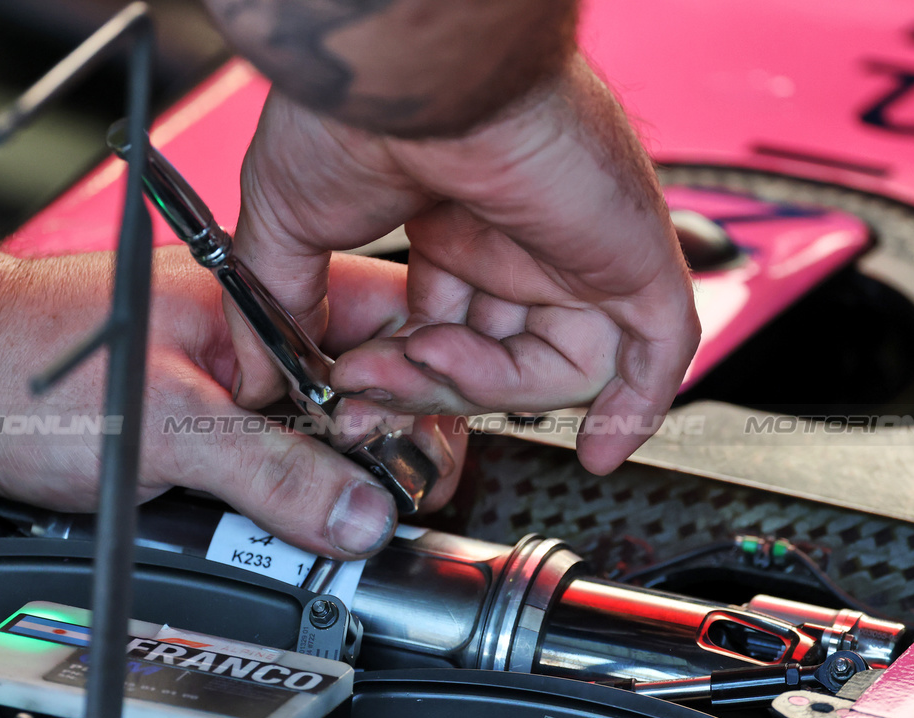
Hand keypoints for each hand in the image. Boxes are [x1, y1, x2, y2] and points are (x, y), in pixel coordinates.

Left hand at [0, 238, 462, 557]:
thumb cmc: (23, 370)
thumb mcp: (165, 424)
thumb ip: (272, 472)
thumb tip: (363, 516)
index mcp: (265, 297)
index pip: (392, 326)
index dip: (422, 389)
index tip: (416, 454)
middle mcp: (260, 336)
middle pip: (370, 388)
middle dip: (386, 448)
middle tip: (380, 501)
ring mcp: (236, 383)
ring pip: (325, 434)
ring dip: (336, 482)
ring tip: (334, 520)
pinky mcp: (209, 427)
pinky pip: (276, 464)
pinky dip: (289, 499)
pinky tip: (285, 525)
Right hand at [227, 56, 699, 474]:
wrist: (413, 70)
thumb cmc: (356, 113)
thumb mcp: (291, 221)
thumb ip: (284, 301)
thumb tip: (258, 370)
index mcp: (452, 225)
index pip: (445, 332)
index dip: (404, 376)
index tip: (356, 396)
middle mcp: (517, 238)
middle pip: (496, 357)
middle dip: (430, 387)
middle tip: (374, 389)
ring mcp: (575, 250)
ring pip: (554, 367)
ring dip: (485, 390)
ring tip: (428, 361)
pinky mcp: (628, 257)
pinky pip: (655, 348)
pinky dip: (633, 405)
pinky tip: (600, 450)